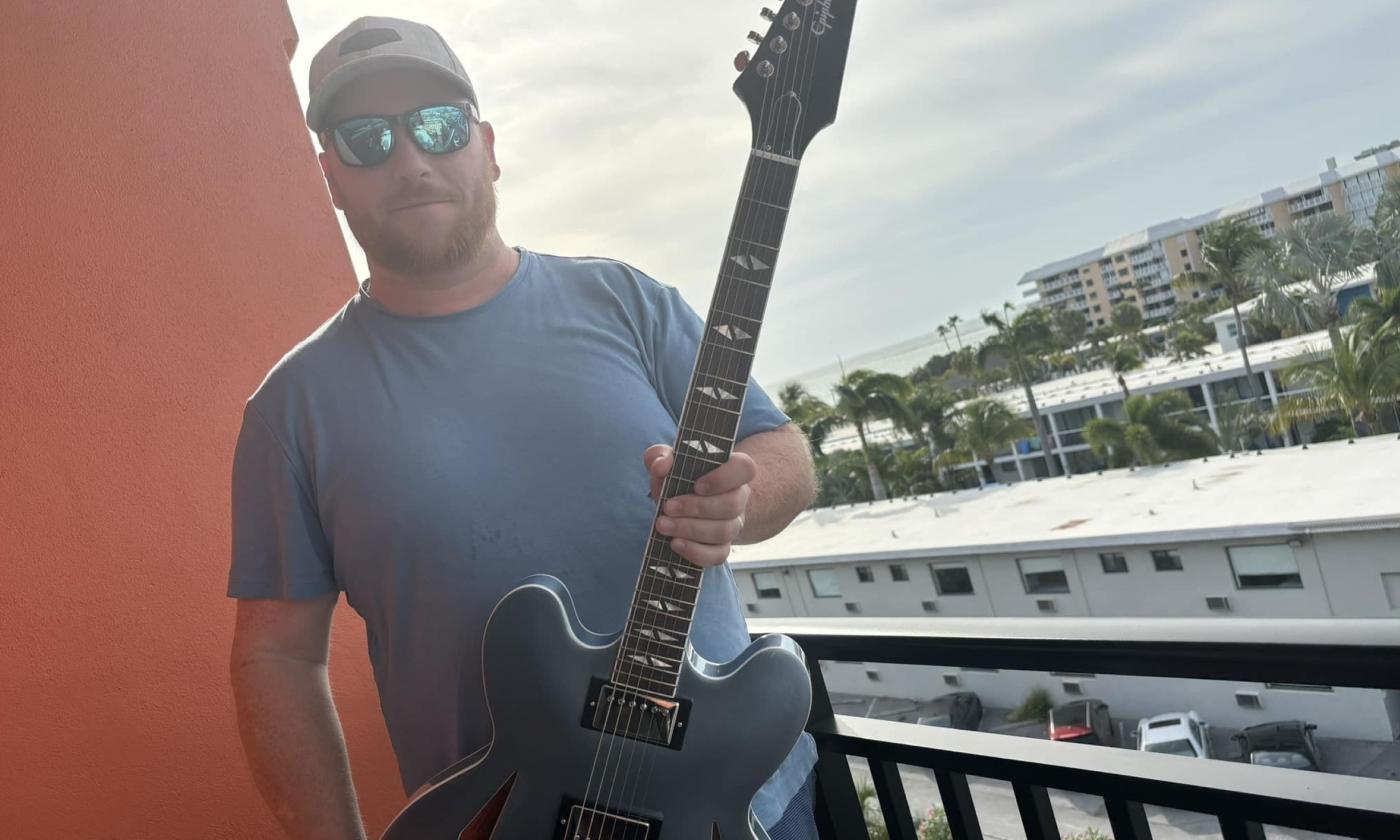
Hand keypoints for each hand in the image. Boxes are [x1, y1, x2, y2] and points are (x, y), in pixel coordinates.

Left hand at [644, 444, 754, 567]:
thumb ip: (660, 455)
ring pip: (725, 531)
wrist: (683, 506)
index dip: (724, 478)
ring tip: (663, 525)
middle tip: (668, 507)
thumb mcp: (667, 461)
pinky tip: (675, 544)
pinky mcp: (722, 547)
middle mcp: (738, 497)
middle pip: (732, 504)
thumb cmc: (678, 478)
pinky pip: (718, 555)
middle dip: (697, 507)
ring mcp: (733, 525)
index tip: (696, 485)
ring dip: (691, 529)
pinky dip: (696, 552)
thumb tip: (660, 465)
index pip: (745, 469)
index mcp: (731, 471)